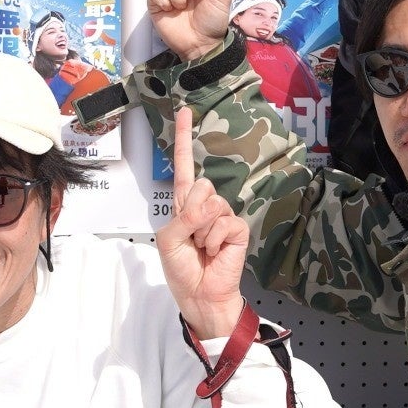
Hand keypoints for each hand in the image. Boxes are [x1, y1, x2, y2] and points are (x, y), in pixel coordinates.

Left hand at [155, 110, 248, 341]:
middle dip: (191, 214)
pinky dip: (215, 240)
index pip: (183, 166)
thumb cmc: (181, 269)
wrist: (200, 296)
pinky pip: (225, 222)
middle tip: (191, 239)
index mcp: (184, 205)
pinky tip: (215, 253)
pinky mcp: (238, 230)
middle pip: (200, 185)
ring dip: (202, 231)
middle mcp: (204, 206)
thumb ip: (183, 218)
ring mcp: (223, 217)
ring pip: (212, 204)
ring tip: (202, 248)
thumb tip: (209, 205)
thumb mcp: (169, 241)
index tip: (184, 111)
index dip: (182, 139)